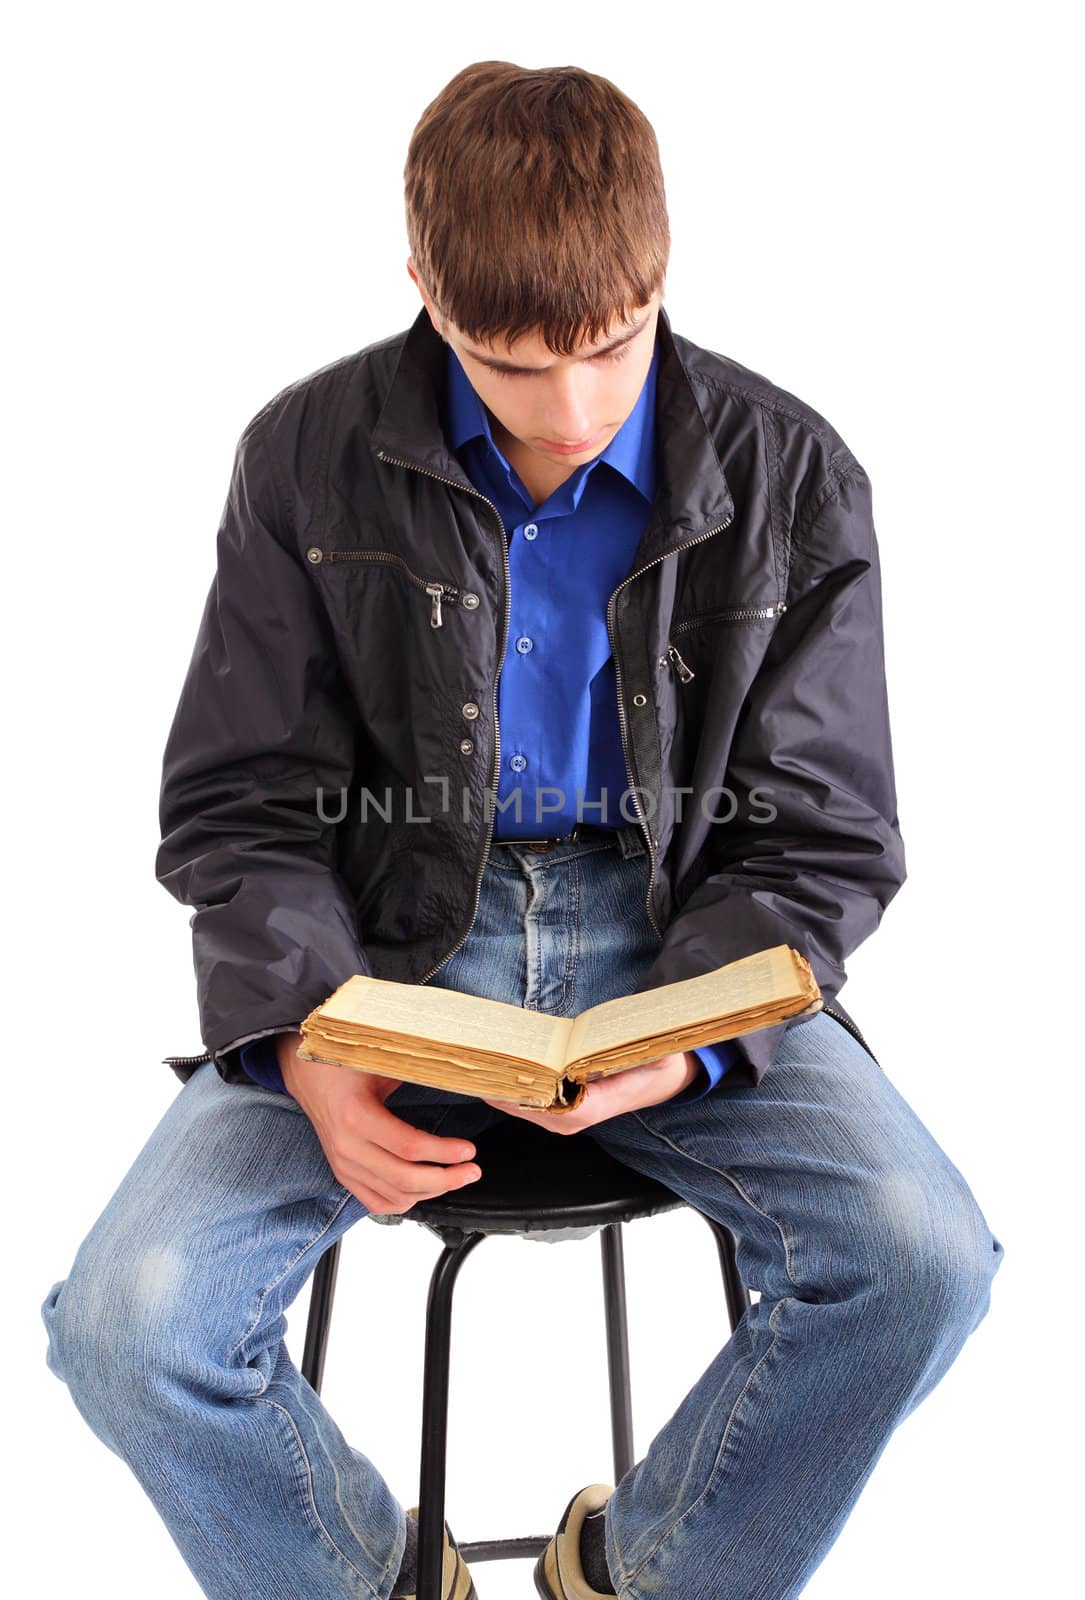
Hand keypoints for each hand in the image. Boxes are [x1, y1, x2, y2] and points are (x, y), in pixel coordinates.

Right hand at [277, 1032, 481, 1213]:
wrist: (305, 1074)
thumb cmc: (341, 1063)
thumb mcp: (379, 1062)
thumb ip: (414, 1072)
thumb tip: (456, 1075)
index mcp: (356, 1116)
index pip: (408, 1146)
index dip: (443, 1152)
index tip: (468, 1150)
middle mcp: (347, 1147)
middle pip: (404, 1178)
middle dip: (446, 1178)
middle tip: (471, 1170)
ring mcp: (343, 1165)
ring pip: (394, 1195)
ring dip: (431, 1192)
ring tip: (456, 1177)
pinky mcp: (344, 1174)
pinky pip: (376, 1202)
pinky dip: (405, 1201)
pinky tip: (426, 1189)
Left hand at [481, 1050, 700, 1134]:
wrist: (666, 1078)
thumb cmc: (658, 1065)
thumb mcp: (656, 1054)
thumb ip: (634, 1050)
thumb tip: (610, 1044)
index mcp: (595, 1106)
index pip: (548, 1105)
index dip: (520, 1092)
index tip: (498, 1075)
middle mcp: (576, 1118)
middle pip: (528, 1107)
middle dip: (502, 1086)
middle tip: (477, 1063)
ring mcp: (567, 1117)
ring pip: (525, 1106)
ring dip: (503, 1086)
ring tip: (479, 1063)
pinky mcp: (562, 1109)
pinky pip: (530, 1101)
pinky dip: (512, 1087)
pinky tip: (496, 1069)